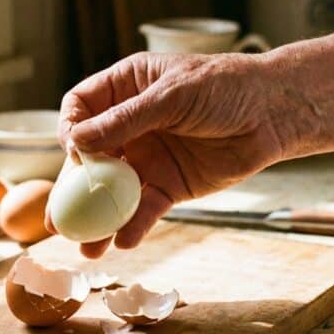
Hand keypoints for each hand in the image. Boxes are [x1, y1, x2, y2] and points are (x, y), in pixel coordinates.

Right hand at [45, 51, 290, 257]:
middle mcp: (130, 125)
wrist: (274, 113)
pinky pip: (145, 209)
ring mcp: (147, 157)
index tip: (75, 151)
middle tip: (59, 221)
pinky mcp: (169, 185)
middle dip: (73, 190)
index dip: (71, 130)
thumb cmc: (226, 87)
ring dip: (98, 219)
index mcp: (125, 88)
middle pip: (89, 157)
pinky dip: (134, 225)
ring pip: (112, 191)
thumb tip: (77, 140)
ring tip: (86, 246)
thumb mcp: (173, 96)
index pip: (80, 108)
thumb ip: (126, 120)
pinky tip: (124, 240)